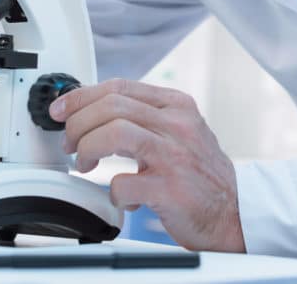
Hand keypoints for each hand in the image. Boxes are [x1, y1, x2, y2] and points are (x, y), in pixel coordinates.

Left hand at [50, 79, 245, 252]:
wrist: (234, 210)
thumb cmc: (200, 174)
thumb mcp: (180, 131)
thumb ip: (145, 117)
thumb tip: (93, 111)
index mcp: (177, 106)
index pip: (119, 87)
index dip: (82, 96)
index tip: (62, 110)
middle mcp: (178, 125)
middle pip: (111, 106)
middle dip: (78, 124)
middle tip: (72, 143)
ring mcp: (175, 156)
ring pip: (114, 133)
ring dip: (88, 148)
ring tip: (86, 163)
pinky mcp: (170, 189)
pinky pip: (122, 183)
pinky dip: (112, 192)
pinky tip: (122, 197)